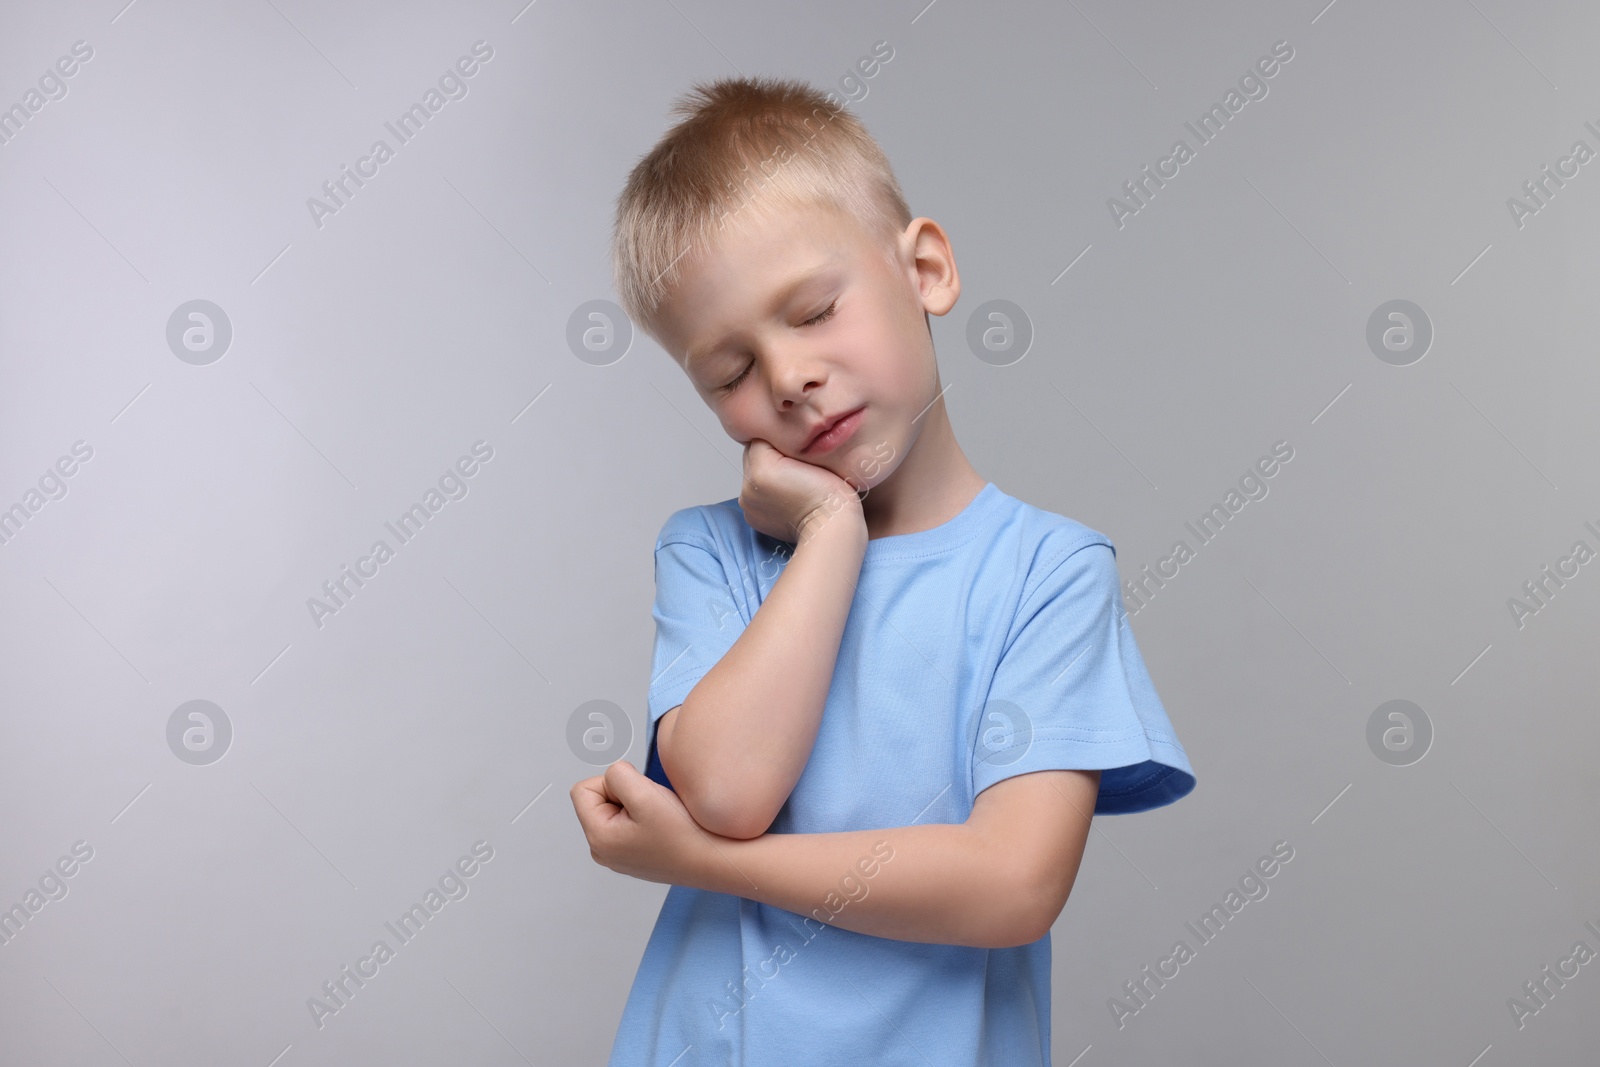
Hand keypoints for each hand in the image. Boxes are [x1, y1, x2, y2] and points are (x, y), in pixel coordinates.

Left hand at [570, 759, 716, 885]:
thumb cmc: (683, 834)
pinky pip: (630, 823)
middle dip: (625, 794)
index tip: (639, 796)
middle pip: (598, 799)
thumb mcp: (645, 793)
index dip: (612, 782)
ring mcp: (618, 856)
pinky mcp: (634, 855)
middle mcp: (602, 851)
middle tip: (653, 808)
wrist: (714, 861)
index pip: (583, 789)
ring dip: (637, 805)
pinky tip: (664, 828)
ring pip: (616, 809)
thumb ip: (617, 774)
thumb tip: (614, 775)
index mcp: (598, 838)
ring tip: (660, 818)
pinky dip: (646, 818)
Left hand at [740, 438, 864, 543]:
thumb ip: (786, 440)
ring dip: (769, 473)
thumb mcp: (812, 453)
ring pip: (754, 474)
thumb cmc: (830, 494)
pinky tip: (787, 494)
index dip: (780, 439)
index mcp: (760, 467)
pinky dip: (767, 492)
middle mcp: (748, 486)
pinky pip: (756, 493)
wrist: (831, 529)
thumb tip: (775, 437)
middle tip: (795, 464)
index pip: (761, 438)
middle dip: (771, 456)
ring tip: (793, 480)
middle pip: (754, 456)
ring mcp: (748, 503)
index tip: (797, 447)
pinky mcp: (752, 518)